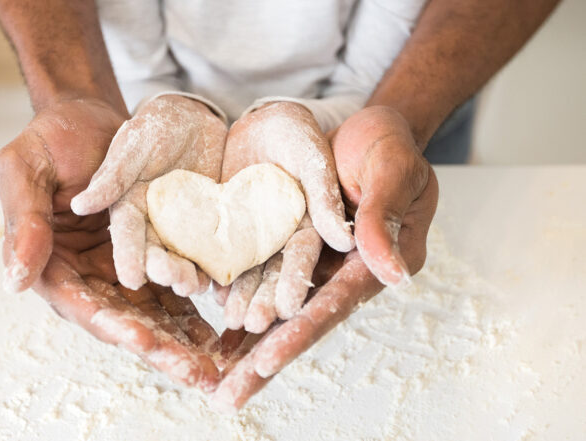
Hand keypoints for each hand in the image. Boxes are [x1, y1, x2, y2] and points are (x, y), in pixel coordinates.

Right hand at [0, 98, 219, 390]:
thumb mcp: (24, 167)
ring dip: (183, 337)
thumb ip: (23, 219)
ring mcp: (124, 266)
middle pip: (123, 319)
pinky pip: (175, 283)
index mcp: (53, 262)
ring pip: (154, 310)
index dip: (110, 323)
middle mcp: (90, 273)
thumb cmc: (52, 138)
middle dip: (158, 347)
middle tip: (193, 371)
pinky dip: (197, 304)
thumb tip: (16, 281)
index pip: (80, 303)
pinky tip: (226, 321)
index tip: (143, 339)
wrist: (93, 118)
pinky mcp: (154, 252)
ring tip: (216, 359)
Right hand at [71, 95, 226, 295]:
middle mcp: (154, 226)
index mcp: (129, 209)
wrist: (197, 118)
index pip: (126, 237)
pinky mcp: (211, 228)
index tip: (132, 280)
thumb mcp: (133, 144)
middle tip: (176, 282)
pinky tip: (227, 283)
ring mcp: (184, 229)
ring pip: (185, 259)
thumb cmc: (157, 124)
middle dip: (164, 271)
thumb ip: (112, 176)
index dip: (129, 258)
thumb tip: (79, 205)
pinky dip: (220, 267)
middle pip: (157, 255)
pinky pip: (215, 251)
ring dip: (190, 275)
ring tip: (197, 286)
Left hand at [211, 105, 438, 409]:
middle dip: (264, 359)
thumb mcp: (392, 172)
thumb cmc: (388, 147)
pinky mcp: (289, 243)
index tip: (265, 363)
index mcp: (372, 263)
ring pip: (277, 305)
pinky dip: (240, 297)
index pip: (332, 304)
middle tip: (228, 396)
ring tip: (213, 374)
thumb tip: (394, 275)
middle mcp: (339, 271)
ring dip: (246, 340)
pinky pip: (263, 275)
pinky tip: (215, 321)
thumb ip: (384, 218)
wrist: (365, 130)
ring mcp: (313, 261)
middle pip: (300, 320)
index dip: (300, 334)